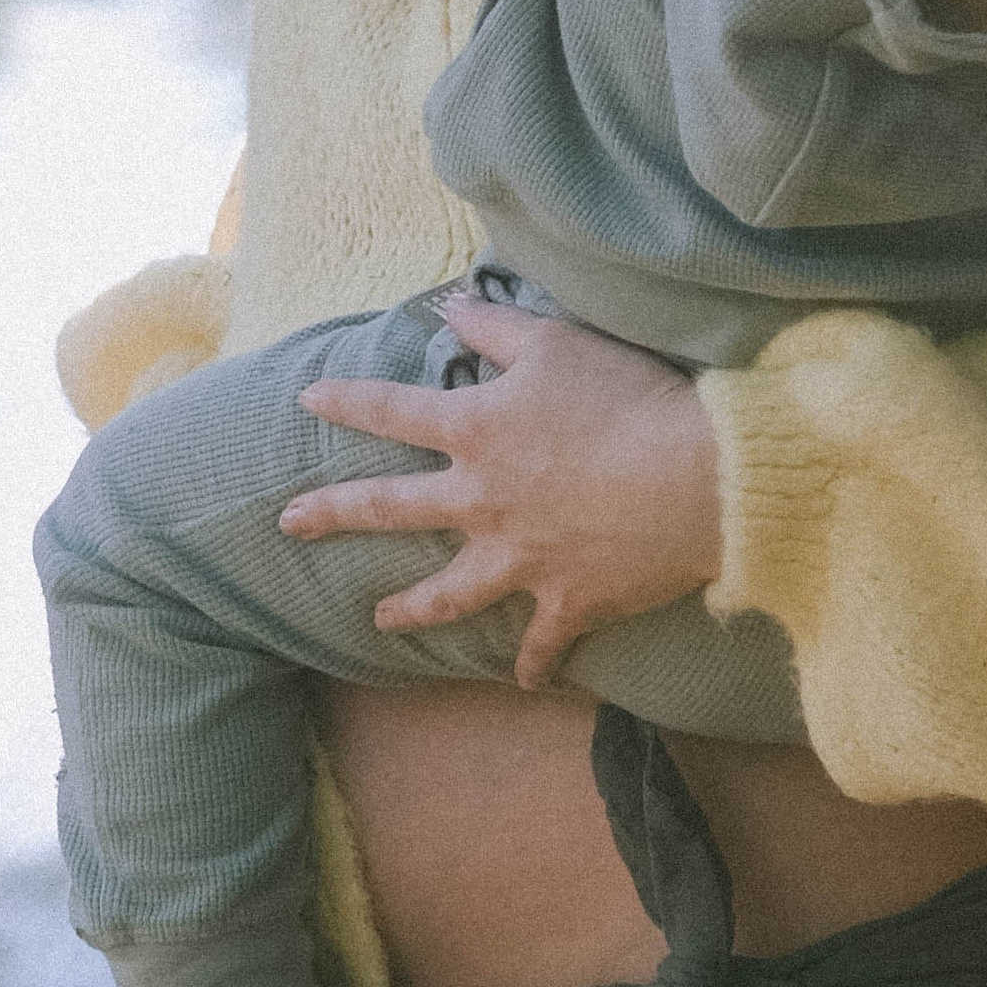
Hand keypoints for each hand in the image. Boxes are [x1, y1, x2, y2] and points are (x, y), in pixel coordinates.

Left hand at [279, 294, 722, 688]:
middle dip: (333, 514)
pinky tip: (524, 680)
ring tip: (380, 618)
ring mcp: (520, 557)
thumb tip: (445, 306)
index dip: (348, 402)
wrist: (698, 478)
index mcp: (476, 429)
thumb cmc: (628, 398)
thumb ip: (494, 324)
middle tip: (288, 524)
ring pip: (448, 591)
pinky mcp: (567, 599)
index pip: (393, 411)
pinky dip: (533, 664)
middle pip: (391, 506)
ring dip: (410, 607)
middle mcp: (482, 498)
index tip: (309, 401)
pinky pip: (542, 642)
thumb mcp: (557, 341)